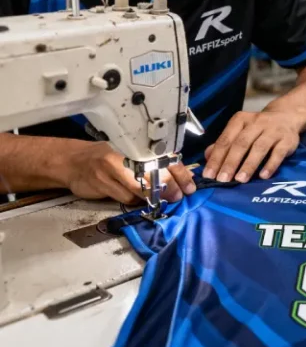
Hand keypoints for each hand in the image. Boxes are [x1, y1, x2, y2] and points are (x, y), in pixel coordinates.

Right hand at [61, 142, 195, 203]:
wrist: (73, 162)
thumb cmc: (107, 157)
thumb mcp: (130, 155)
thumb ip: (154, 163)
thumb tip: (182, 177)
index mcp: (136, 146)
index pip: (165, 158)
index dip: (180, 174)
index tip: (190, 186)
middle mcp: (125, 155)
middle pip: (155, 175)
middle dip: (170, 189)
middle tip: (178, 196)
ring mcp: (112, 170)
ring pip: (140, 190)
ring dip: (152, 197)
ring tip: (158, 199)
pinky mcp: (102, 184)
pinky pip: (125, 198)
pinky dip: (133, 201)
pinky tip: (134, 197)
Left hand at [203, 110, 301, 182]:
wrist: (287, 116)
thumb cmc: (258, 127)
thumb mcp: (240, 130)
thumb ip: (224, 143)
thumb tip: (207, 157)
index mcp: (240, 120)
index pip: (226, 140)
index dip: (217, 157)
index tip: (209, 175)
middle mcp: (256, 123)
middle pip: (241, 143)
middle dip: (230, 162)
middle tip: (222, 179)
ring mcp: (273, 131)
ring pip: (259, 148)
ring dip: (249, 164)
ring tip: (240, 179)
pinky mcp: (288, 140)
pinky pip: (278, 153)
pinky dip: (270, 164)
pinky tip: (263, 176)